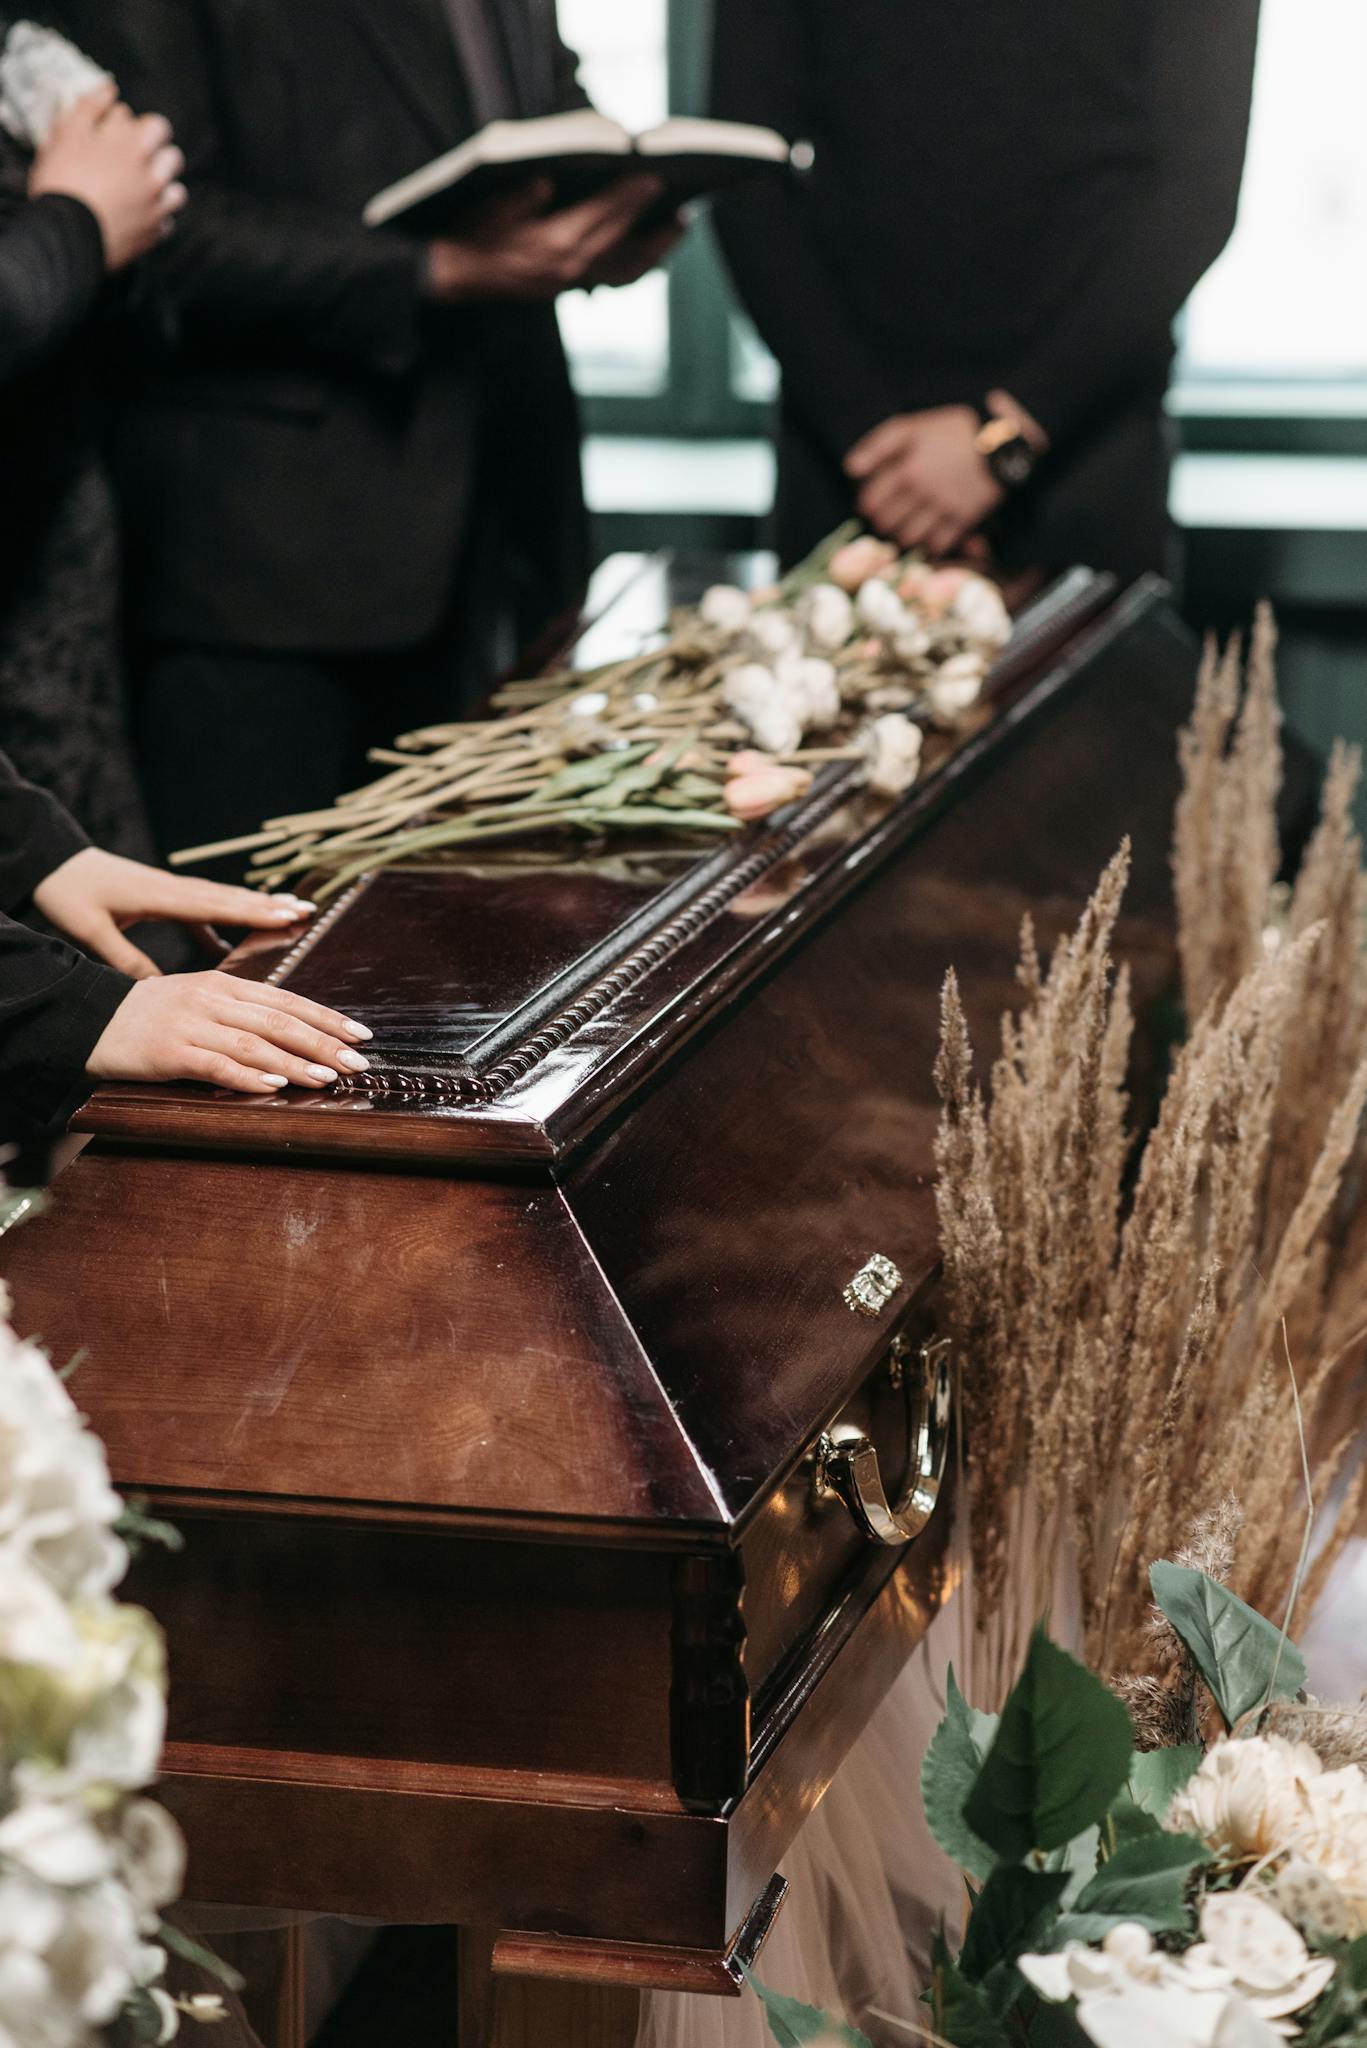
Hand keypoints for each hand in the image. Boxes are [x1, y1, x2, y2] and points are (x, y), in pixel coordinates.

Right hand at [28, 82, 185, 271]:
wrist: (66, 233)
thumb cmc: (62, 179)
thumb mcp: (67, 133)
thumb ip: (90, 107)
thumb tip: (109, 88)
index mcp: (134, 146)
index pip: (156, 124)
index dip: (140, 129)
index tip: (121, 136)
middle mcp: (152, 175)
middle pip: (173, 156)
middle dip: (158, 156)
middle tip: (134, 162)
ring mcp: (156, 206)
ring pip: (178, 191)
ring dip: (164, 187)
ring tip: (140, 189)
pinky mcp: (153, 234)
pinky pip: (168, 222)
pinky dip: (157, 218)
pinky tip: (139, 215)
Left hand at [34, 847, 316, 978]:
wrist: (55, 863)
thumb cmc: (70, 895)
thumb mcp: (90, 930)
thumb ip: (125, 958)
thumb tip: (156, 990)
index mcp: (160, 897)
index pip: (215, 905)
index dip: (252, 911)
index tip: (287, 915)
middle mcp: (174, 890)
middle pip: (230, 898)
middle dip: (269, 906)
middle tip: (307, 912)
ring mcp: (173, 891)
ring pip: (223, 900)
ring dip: (257, 907)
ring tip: (292, 914)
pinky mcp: (166, 897)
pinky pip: (204, 909)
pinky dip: (224, 920)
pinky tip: (232, 943)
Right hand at [87, 972, 373, 1093]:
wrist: (90, 1020)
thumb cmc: (152, 1016)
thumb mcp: (200, 1000)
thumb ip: (242, 1011)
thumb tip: (295, 1031)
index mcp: (224, 985)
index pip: (287, 1000)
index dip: (327, 1017)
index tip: (361, 1035)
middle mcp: (212, 999)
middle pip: (279, 1020)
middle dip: (323, 1042)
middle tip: (358, 1062)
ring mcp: (190, 1024)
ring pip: (253, 1042)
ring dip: (295, 1061)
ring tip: (327, 1078)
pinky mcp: (169, 1051)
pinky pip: (214, 1064)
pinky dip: (246, 1075)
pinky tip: (273, 1085)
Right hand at [425, 172, 663, 301]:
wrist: (456, 274)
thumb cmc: (472, 231)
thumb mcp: (492, 206)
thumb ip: (522, 195)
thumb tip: (547, 183)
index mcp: (554, 242)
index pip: (604, 213)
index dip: (631, 194)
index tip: (655, 176)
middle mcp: (569, 265)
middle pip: (621, 237)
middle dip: (649, 214)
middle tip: (676, 194)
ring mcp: (570, 281)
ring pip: (627, 267)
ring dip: (656, 247)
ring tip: (679, 226)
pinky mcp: (567, 287)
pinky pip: (613, 279)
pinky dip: (637, 265)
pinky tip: (651, 250)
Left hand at [844, 406, 1002, 557]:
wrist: (999, 442)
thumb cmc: (952, 431)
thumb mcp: (913, 427)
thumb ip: (879, 445)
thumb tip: (850, 469)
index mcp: (906, 470)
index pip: (871, 500)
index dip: (867, 504)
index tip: (871, 503)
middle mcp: (922, 493)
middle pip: (887, 523)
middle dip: (882, 521)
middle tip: (887, 517)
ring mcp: (943, 510)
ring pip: (908, 538)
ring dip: (902, 534)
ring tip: (904, 526)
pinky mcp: (963, 521)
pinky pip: (936, 545)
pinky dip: (927, 544)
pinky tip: (927, 534)